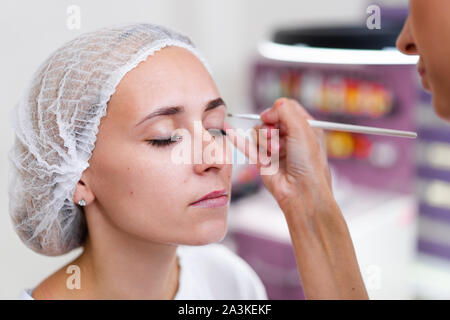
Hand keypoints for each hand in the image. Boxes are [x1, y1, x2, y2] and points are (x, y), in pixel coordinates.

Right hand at [225, 97, 333, 213]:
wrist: (301, 191)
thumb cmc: (309, 164)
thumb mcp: (303, 128)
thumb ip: (285, 110)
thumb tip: (266, 111)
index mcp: (305, 128)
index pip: (287, 109)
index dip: (278, 110)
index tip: (274, 117)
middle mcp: (290, 138)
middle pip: (270, 120)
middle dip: (270, 127)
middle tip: (274, 137)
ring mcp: (275, 149)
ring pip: (259, 132)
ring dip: (263, 140)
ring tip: (273, 152)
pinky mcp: (263, 161)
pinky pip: (248, 146)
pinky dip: (239, 139)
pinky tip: (229, 131)